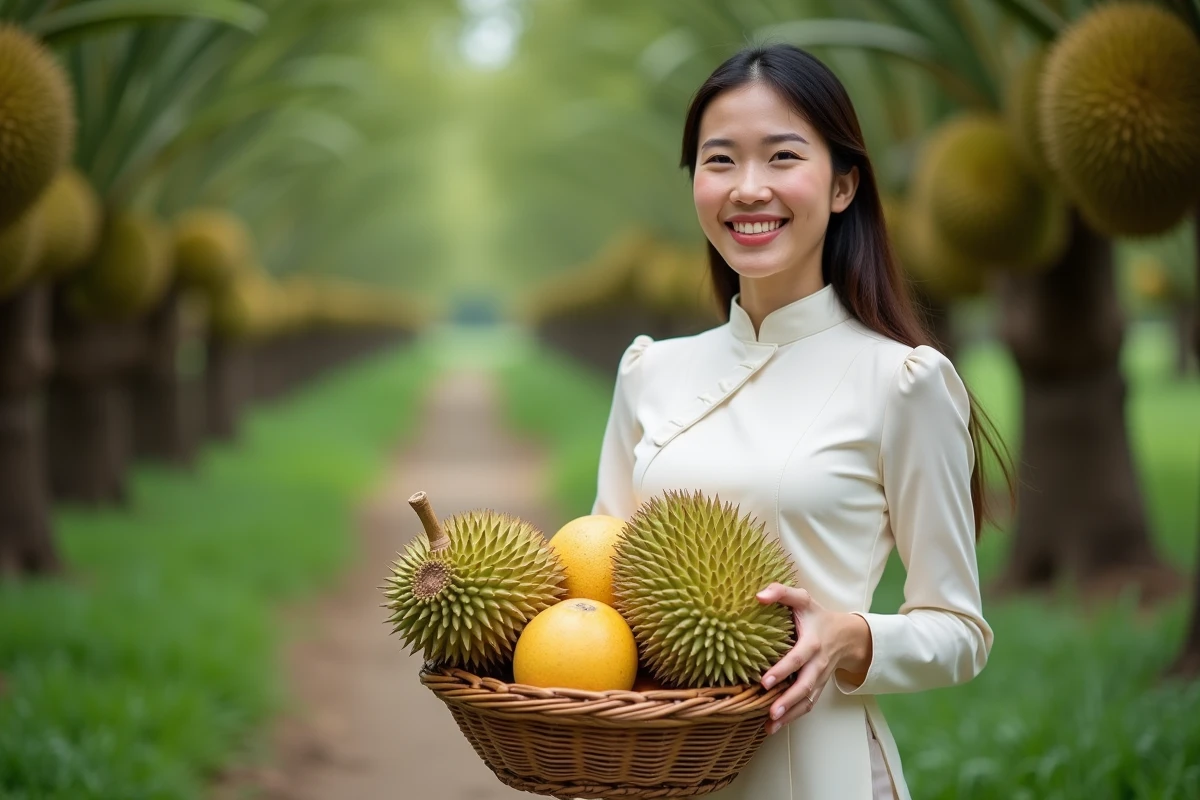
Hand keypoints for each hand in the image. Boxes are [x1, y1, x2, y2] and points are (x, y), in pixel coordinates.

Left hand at [755, 583, 871, 734]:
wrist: (848, 635)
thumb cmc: (818, 616)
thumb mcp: (803, 599)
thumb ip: (781, 592)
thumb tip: (758, 595)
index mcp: (813, 643)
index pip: (798, 659)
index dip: (782, 670)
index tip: (765, 681)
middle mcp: (818, 664)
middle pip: (804, 685)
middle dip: (788, 700)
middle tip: (770, 711)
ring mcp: (819, 679)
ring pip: (806, 700)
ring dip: (789, 714)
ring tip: (770, 725)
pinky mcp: (818, 688)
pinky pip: (807, 705)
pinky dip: (793, 718)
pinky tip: (774, 728)